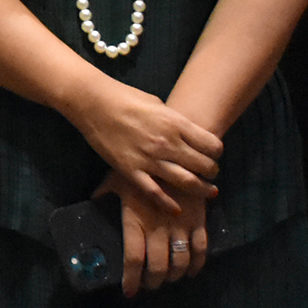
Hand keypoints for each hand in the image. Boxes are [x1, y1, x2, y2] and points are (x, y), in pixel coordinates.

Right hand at [62, 76, 221, 214]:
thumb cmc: (124, 97)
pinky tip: (177, 210)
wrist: (92, 101)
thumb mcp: (157, 104)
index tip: (212, 153)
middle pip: (205, 166)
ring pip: (187, 182)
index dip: (216, 151)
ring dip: (202, 190)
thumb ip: (174, 122)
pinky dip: (168, 204)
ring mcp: (149, 159)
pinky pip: (155, 193)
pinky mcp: (131, 170)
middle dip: (212, 171)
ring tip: (208, 192)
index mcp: (175, 123)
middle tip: (209, 173)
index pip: (213, 145)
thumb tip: (187, 135)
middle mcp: (167, 143)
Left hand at [100, 171, 207, 296]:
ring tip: (167, 279)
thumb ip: (104, 195)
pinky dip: (197, 265)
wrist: (177, 153)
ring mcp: (181, 226)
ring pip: (180, 262)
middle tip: (149, 286)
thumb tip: (92, 204)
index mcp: (136, 220)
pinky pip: (201, 249)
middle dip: (153, 281)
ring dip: (174, 276)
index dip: (132, 279)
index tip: (129, 291)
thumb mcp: (116, 178)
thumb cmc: (142, 165)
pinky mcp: (199, 221)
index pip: (133, 258)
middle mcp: (159, 227)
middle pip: (158, 266)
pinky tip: (191, 271)